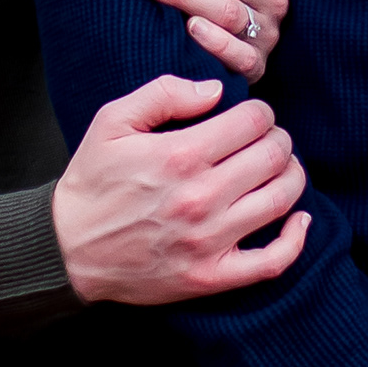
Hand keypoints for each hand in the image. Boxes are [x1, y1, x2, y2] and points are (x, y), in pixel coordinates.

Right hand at [53, 72, 309, 305]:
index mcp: (179, 155)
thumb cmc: (92, 182)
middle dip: (278, 139)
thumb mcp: (112, 122)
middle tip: (268, 139)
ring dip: (291, 175)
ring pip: (281, 199)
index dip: (260, 112)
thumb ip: (165, 94)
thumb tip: (217, 90)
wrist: (67, 249)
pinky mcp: (211, 276)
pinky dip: (297, 239)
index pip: (253, 122)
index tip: (252, 116)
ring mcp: (209, 240)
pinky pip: (273, 261)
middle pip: (273, 156)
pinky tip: (300, 218)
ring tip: (280, 167)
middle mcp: (200, 197)